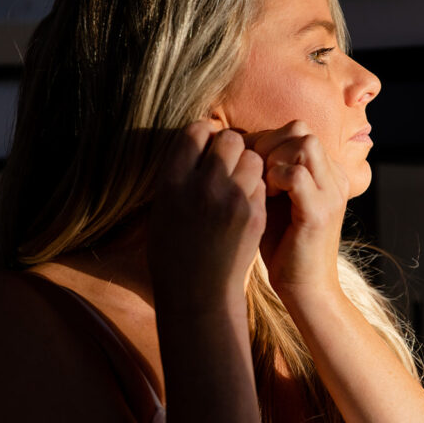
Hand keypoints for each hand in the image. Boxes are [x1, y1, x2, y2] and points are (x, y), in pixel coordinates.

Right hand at [149, 121, 265, 312]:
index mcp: (173, 182)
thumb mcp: (162, 208)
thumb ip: (179, 174)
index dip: (204, 134)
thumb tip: (198, 141)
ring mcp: (232, 200)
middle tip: (226, 164)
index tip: (206, 145)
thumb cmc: (174, 251)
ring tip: (238, 183)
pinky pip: (261, 183)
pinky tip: (245, 203)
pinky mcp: (254, 215)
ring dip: (246, 165)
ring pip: (251, 157)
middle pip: (229, 139)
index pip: (195, 131)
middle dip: (229, 147)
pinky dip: (255, 188)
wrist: (197, 292)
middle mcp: (202, 186)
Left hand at [245, 121, 348, 298]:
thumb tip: (237, 144)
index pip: (297, 131)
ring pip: (304, 144)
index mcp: (327, 173)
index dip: (265, 140)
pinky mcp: (319, 213)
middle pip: (301, 130)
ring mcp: (330, 194)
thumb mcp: (275, 200)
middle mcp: (334, 178)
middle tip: (251, 170)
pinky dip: (275, 179)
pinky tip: (265, 196)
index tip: (246, 164)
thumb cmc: (283, 246)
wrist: (304, 288)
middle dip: (268, 143)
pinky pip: (298, 175)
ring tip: (261, 183)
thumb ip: (267, 172)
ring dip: (273, 158)